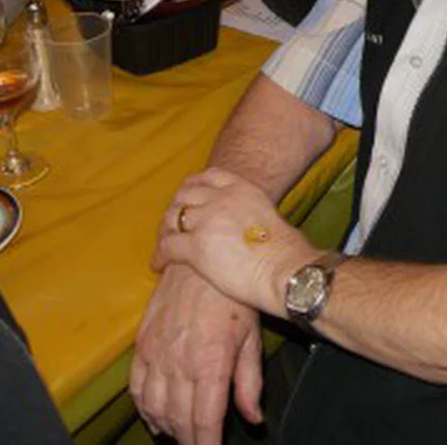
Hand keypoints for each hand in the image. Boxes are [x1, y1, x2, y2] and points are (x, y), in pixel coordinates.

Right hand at [130, 264, 265, 442]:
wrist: (201, 257)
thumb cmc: (233, 295)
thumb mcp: (251, 337)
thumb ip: (249, 381)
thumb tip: (252, 417)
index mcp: (210, 362)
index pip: (204, 420)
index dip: (206, 444)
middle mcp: (179, 361)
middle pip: (178, 418)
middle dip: (188, 438)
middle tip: (198, 444)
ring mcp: (157, 352)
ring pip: (154, 406)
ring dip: (165, 425)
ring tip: (178, 434)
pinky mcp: (143, 341)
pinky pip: (135, 384)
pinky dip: (142, 406)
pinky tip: (153, 415)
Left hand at [152, 169, 316, 314]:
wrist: (287, 271)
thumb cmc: (288, 254)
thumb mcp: (270, 217)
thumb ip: (249, 215)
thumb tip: (244, 231)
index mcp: (243, 188)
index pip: (208, 176)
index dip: (192, 187)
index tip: (187, 198)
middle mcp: (222, 197)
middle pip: (185, 194)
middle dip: (176, 210)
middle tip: (171, 227)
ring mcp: (207, 219)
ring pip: (173, 218)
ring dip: (165, 231)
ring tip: (164, 246)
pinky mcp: (197, 246)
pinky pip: (167, 246)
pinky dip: (160, 255)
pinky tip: (159, 265)